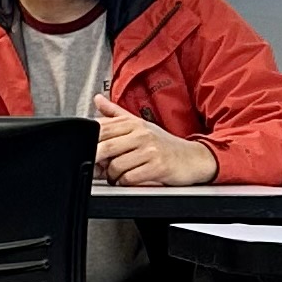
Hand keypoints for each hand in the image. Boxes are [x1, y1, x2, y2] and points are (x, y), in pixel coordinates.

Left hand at [93, 93, 217, 185]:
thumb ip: (116, 113)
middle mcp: (141, 134)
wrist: (194, 158)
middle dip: (97, 161)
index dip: (89, 142)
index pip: (101, 129)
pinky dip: (124, 182)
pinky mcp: (158, 167)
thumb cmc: (165, 144)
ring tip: (115, 175)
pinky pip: (130, 178)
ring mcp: (150, 150)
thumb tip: (97, 99)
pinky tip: (127, 180)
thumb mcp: (140, 124)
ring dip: (111, 175)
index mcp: (133, 123)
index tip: (86, 151)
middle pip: (105, 147)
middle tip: (98, 167)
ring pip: (116, 165)